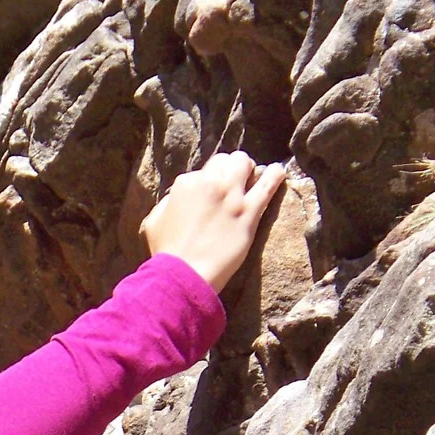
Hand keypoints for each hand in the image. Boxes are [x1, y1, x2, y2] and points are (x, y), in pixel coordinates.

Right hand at [141, 151, 286, 292]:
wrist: (185, 274)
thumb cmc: (168, 252)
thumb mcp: (155, 220)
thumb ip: (169, 202)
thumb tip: (177, 197)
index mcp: (186, 184)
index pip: (205, 170)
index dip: (210, 181)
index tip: (213, 193)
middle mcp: (210, 184)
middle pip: (227, 160)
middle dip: (230, 168)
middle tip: (234, 181)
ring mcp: (231, 197)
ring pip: (245, 164)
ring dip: (249, 169)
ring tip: (254, 176)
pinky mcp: (248, 213)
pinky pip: (267, 186)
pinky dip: (274, 176)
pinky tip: (278, 172)